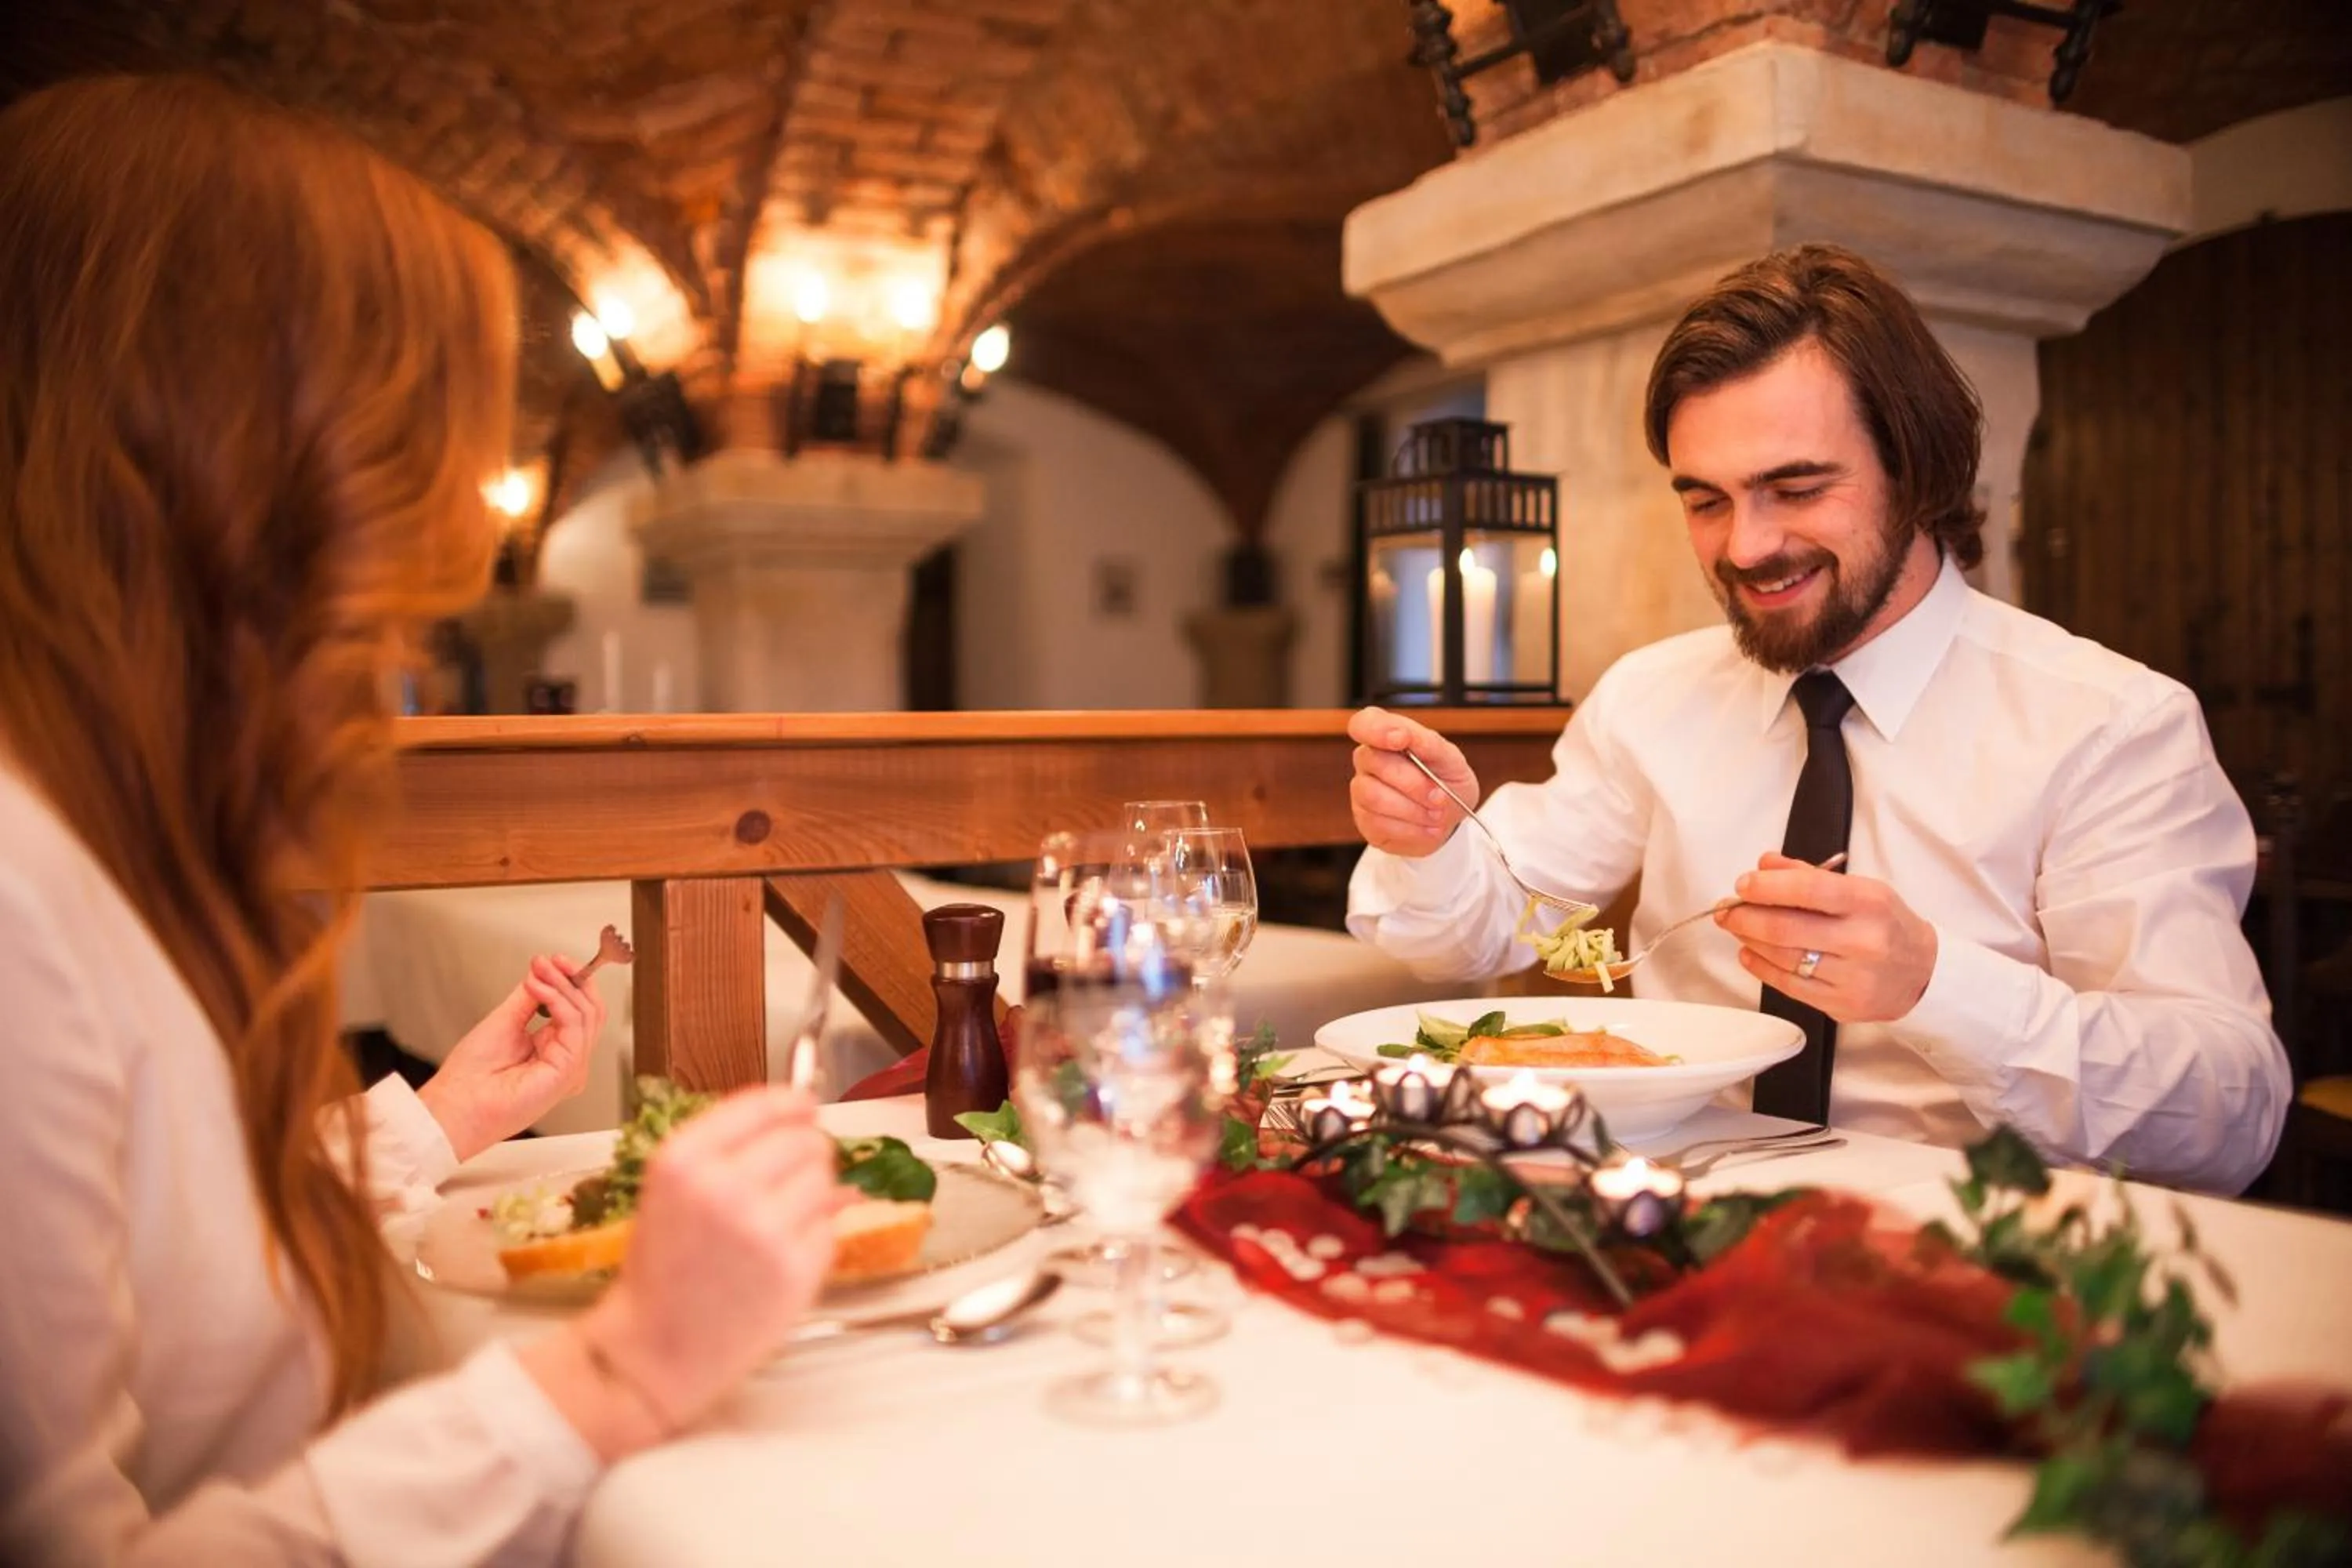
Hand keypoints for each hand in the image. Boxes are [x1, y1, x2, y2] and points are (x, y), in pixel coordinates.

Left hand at [418, 954, 605, 1160]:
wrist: (455, 1104)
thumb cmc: (471, 1076)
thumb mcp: (504, 1022)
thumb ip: (529, 998)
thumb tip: (543, 970)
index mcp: (556, 1052)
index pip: (581, 1010)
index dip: (573, 982)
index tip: (554, 960)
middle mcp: (568, 1061)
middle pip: (592, 1011)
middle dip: (574, 978)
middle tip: (551, 960)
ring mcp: (571, 1069)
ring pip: (588, 1015)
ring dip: (563, 985)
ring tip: (539, 970)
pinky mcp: (568, 1072)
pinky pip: (575, 1026)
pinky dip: (559, 1000)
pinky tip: (537, 987)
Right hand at [579, 1088, 851, 1427]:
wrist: (652, 1351)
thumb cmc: (662, 1270)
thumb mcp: (671, 1190)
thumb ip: (728, 1147)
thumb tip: (803, 1111)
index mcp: (682, 1161)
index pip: (763, 1105)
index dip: (792, 1102)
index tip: (804, 1104)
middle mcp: (723, 1188)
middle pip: (804, 1139)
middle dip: (806, 1151)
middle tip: (791, 1176)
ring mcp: (763, 1231)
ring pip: (825, 1180)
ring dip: (814, 1193)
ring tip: (779, 1221)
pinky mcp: (794, 1271)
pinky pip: (829, 1228)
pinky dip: (815, 1236)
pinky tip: (781, 1255)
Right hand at [1347, 705, 1479, 856]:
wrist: (1450, 818)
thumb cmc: (1447, 780)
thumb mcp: (1450, 758)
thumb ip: (1427, 742)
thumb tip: (1404, 735)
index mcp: (1387, 736)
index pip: (1363, 723)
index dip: (1375, 729)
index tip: (1400, 739)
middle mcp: (1368, 760)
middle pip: (1376, 763)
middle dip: (1414, 783)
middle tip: (1440, 797)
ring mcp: (1362, 791)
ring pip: (1375, 797)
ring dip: (1414, 810)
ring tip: (1437, 816)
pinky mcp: (1365, 820)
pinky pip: (1380, 825)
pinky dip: (1412, 829)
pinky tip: (1426, 828)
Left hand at [1715, 852, 1938, 1022]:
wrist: (1922, 973)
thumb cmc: (1884, 924)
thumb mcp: (1859, 889)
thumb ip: (1809, 875)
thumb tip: (1764, 864)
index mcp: (1869, 903)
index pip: (1808, 890)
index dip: (1767, 887)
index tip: (1743, 884)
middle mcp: (1863, 940)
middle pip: (1786, 928)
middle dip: (1745, 916)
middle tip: (1726, 908)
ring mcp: (1852, 977)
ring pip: (1783, 958)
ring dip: (1749, 939)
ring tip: (1735, 926)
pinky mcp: (1841, 1005)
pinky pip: (1789, 986)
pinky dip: (1761, 967)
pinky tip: (1749, 952)